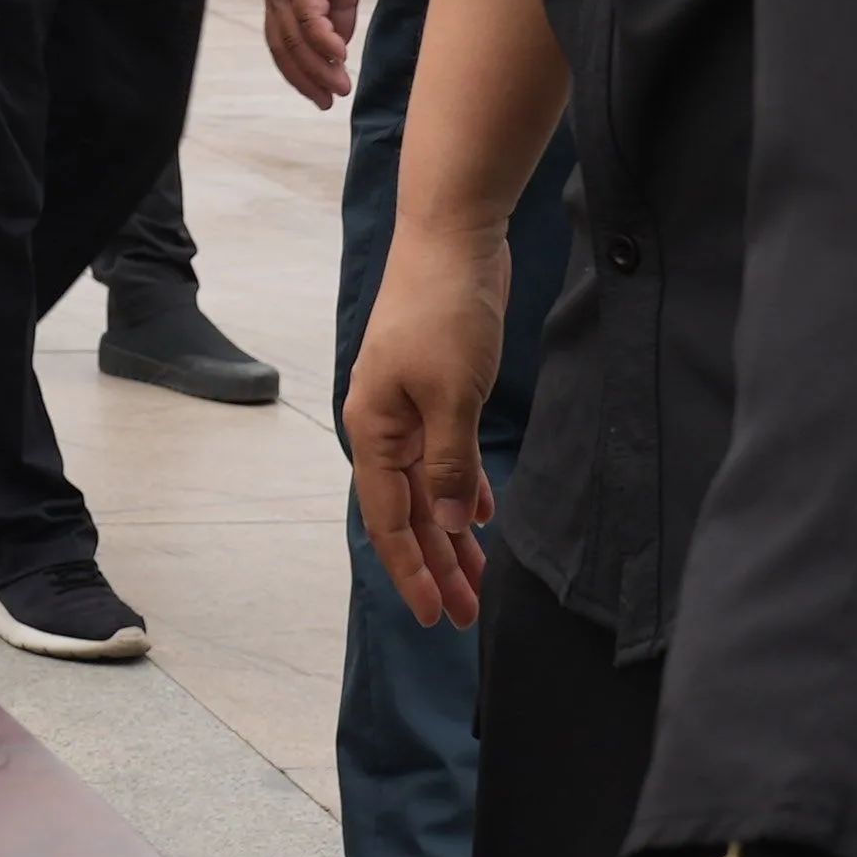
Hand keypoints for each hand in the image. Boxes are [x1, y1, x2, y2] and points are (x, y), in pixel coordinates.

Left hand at [261, 0, 375, 109]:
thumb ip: (337, 13)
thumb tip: (339, 48)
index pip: (281, 41)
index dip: (297, 70)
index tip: (316, 92)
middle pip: (282, 45)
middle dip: (304, 77)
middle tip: (325, 101)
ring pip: (293, 35)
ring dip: (316, 66)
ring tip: (338, 87)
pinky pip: (309, 14)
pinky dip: (323, 39)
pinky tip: (338, 57)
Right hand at [343, 222, 511, 628]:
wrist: (452, 239)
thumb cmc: (444, 313)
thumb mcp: (451, 397)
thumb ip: (449, 466)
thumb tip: (448, 528)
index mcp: (374, 429)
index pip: (388, 519)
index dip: (412, 570)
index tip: (437, 617)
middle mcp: (385, 425)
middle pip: (410, 511)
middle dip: (439, 564)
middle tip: (470, 615)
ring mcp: (412, 407)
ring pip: (431, 488)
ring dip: (454, 534)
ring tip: (482, 580)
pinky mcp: (441, 389)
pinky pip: (449, 456)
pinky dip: (463, 488)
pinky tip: (482, 516)